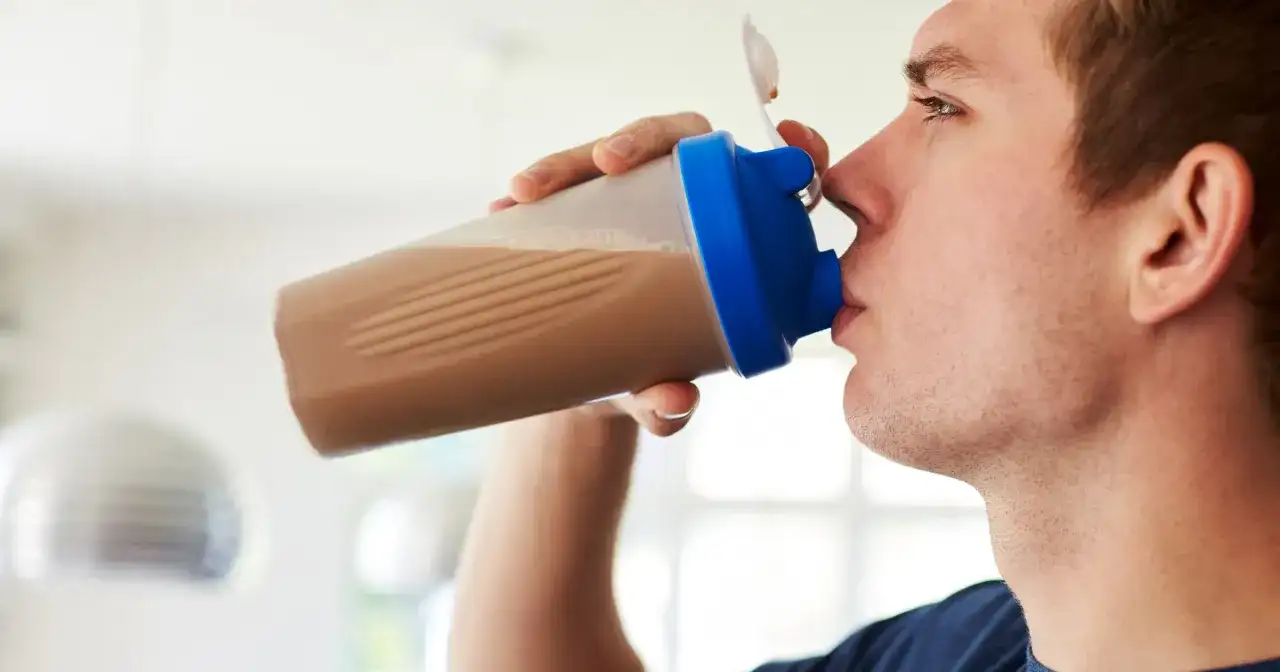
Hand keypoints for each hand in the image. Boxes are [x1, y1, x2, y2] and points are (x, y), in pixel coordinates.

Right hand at [490, 112, 830, 436]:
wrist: (581, 387)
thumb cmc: (643, 379)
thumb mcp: (655, 395)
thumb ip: (668, 404)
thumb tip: (673, 403)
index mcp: (731, 238)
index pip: (769, 177)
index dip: (792, 151)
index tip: (790, 138)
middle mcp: (682, 204)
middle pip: (675, 142)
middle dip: (641, 138)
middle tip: (606, 161)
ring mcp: (627, 200)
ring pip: (605, 157)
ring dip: (566, 164)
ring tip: (524, 192)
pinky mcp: (579, 206)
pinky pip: (558, 185)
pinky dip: (533, 190)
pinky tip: (502, 210)